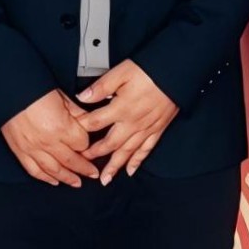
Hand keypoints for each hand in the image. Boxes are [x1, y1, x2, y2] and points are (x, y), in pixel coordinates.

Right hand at [1, 89, 97, 188]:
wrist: (9, 88)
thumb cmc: (35, 89)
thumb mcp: (62, 97)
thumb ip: (77, 113)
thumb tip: (88, 123)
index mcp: (62, 127)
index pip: (82, 144)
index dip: (87, 144)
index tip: (88, 145)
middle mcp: (48, 142)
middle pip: (72, 161)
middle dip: (84, 168)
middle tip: (92, 173)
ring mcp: (33, 149)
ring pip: (54, 171)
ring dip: (68, 179)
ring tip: (77, 183)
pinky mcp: (20, 151)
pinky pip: (34, 170)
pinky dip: (45, 178)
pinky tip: (54, 181)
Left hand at [78, 62, 176, 184]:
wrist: (176, 72)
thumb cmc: (150, 70)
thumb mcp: (121, 72)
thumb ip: (101, 86)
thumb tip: (83, 96)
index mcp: (121, 108)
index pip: (95, 123)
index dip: (82, 128)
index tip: (72, 133)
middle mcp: (132, 122)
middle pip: (109, 144)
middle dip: (95, 154)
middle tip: (84, 163)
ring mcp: (146, 128)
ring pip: (127, 152)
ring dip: (114, 166)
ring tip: (105, 179)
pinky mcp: (158, 129)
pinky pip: (146, 150)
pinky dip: (137, 161)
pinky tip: (130, 170)